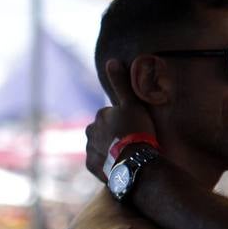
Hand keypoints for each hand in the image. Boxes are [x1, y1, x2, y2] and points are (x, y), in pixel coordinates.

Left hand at [84, 58, 154, 181]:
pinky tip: (122, 166)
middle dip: (115, 135)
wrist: (134, 163)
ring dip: (112, 150)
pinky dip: (109, 164)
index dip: (125, 121)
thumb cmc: (136, 131)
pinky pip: (100, 164)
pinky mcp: (93, 167)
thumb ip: (121, 84)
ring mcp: (90, 150)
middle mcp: (90, 132)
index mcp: (100, 116)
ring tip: (129, 156)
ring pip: (102, 147)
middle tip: (134, 142)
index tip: (137, 127)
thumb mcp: (132, 104)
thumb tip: (111, 61)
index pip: (112, 115)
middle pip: (104, 131)